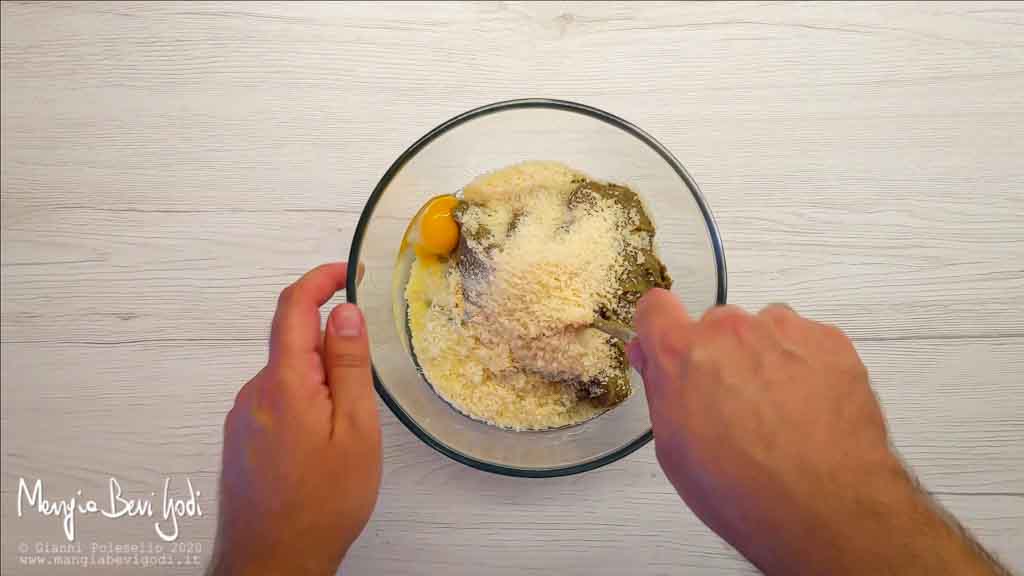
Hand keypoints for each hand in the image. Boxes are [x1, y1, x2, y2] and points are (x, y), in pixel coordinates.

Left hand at [209, 263, 380, 575]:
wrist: (273, 562)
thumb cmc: (322, 504)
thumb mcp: (355, 430)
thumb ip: (348, 366)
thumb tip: (344, 313)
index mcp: (284, 383)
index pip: (293, 307)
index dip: (320, 279)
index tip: (347, 271)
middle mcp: (254, 393)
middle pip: (293, 344)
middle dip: (331, 352)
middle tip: (363, 395)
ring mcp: (243, 417)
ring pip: (287, 377)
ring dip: (318, 386)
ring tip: (343, 437)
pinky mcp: (241, 439)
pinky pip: (276, 403)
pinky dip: (303, 406)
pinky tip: (320, 450)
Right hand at [627, 289, 1005, 574]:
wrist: (826, 507)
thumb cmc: (747, 489)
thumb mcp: (675, 450)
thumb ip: (662, 390)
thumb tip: (655, 361)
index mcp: (681, 355)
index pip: (655, 308)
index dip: (661, 329)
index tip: (670, 347)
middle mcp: (729, 331)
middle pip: (714, 325)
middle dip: (719, 356)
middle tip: (734, 404)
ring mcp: (782, 331)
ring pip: (762, 330)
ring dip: (763, 358)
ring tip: (778, 412)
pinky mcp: (827, 340)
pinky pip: (804, 340)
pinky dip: (804, 365)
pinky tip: (807, 409)